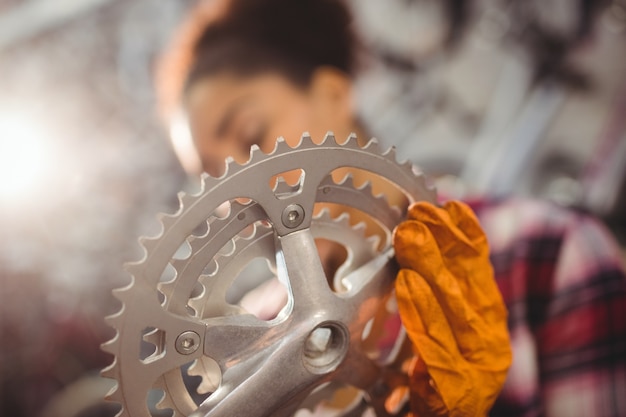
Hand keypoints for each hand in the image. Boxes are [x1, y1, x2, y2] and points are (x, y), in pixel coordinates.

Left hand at [393, 201, 511, 415]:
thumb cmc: (445, 379)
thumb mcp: (452, 331)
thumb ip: (445, 295)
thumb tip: (427, 245)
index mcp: (488, 322)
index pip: (481, 271)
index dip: (467, 236)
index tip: (449, 206)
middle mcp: (489, 339)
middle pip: (467, 284)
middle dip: (444, 243)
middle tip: (419, 213)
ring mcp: (476, 365)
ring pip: (454, 308)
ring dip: (431, 268)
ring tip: (410, 236)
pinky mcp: (455, 389)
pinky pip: (435, 344)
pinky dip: (422, 311)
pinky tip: (407, 284)